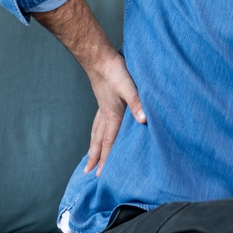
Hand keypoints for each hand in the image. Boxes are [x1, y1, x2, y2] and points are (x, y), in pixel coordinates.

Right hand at [84, 50, 145, 175]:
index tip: (101, 175)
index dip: (107, 159)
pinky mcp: (103, 101)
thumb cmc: (115, 71)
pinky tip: (98, 132)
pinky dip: (96, 132)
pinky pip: (97, 122)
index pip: (109, 142)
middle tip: (88, 173)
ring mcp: (102, 107)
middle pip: (99, 141)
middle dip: (96, 158)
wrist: (100, 57)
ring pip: (96, 132)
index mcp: (112, 114)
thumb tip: (144, 120)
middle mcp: (105, 114)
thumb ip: (137, 103)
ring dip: (93, 146)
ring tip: (90, 158)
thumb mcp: (129, 86)